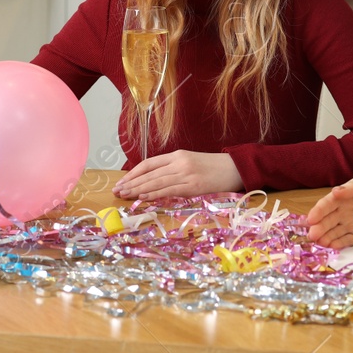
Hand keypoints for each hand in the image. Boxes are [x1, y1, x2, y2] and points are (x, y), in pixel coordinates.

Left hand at [113, 151, 242, 199]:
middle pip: (150, 173)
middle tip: (117, 191)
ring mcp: (186, 174)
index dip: (133, 173)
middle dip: (131, 183)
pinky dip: (155, 194)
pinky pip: (170, 190)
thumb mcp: (191, 162)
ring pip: (156, 182)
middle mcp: (180, 162)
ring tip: (125, 195)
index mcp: (178, 155)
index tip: (122, 182)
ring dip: (138, 190)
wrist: (235, 168)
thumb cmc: (213, 167)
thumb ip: (173, 169)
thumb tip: (152, 181)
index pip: (149, 163)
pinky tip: (143, 198)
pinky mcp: (194, 186)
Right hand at [305, 174, 352, 248]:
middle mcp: (342, 212)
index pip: (327, 204)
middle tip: (312, 235)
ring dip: (326, 237)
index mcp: (341, 198)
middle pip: (328, 220)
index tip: (310, 218)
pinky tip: (332, 246)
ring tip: (320, 243)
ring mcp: (348, 224)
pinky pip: (346, 239)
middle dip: (319, 227)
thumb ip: (352, 187)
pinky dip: (339, 243)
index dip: (318, 211)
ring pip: (334, 231)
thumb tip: (335, 192)